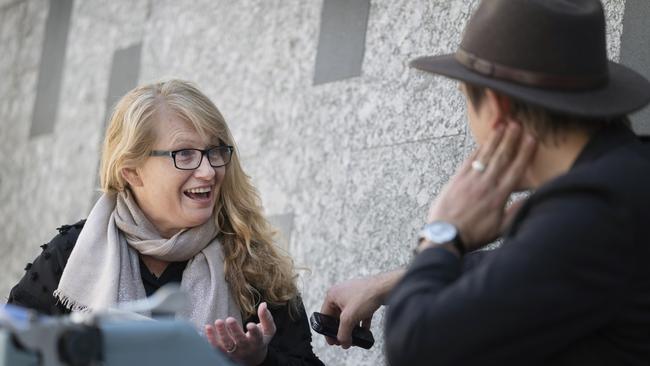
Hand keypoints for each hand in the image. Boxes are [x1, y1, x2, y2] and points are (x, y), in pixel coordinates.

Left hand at [205, 302, 275, 365]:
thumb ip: (266, 317)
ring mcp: (234, 352)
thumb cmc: (260, 339)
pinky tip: (208, 327)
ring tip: (218, 321)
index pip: (257, 337)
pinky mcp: (224, 353)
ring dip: (222, 333)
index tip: (250, 324)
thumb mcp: (268, 330)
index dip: (254, 331)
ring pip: (227, 345)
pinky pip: (216, 347)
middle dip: (235, 330)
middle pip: (240, 341)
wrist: (252, 358)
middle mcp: (246, 348)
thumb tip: (263, 304)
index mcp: (258, 342)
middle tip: (230, 319)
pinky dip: (211, 338)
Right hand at [320, 270, 403, 348]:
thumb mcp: (349, 318)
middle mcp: (341, 294)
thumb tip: (343, 343)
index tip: (331, 341)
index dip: (327, 329)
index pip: (325, 315)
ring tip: (355, 338)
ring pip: (349, 316)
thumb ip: (343, 333)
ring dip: (351, 328)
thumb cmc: (366, 296)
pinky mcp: (364, 298)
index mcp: (333, 295)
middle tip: (344, 340)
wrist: (386, 288)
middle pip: (337, 317)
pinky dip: (361, 323)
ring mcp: (353, 295)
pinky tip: (365, 331)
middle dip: (341, 330)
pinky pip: (359, 314)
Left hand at [427, 121, 536, 250]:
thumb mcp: (501, 229)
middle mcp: (486, 184)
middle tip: (517, 124)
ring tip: (502, 126)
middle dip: (510, 139)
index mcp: (499, 196)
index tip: (531, 139)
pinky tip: (483, 142)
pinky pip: (469, 160)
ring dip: (495, 139)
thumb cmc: (474, 235)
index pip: (516, 170)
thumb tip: (532, 198)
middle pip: (501, 157)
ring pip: (486, 155)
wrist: (446, 236)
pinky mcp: (457, 179)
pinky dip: (477, 149)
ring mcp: (470, 180)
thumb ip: (517, 212)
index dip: (524, 153)